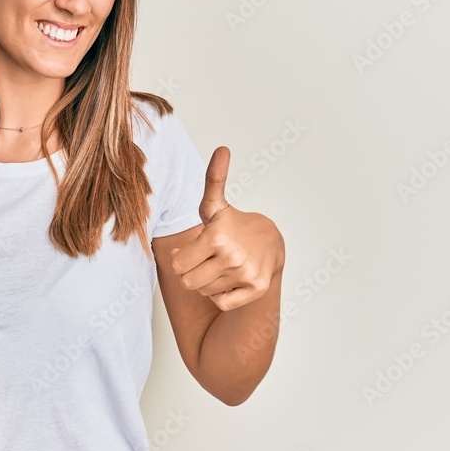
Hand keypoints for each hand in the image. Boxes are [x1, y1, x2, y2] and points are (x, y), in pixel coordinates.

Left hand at [169, 146, 284, 310]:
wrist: (271, 243)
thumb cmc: (233, 225)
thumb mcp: (216, 205)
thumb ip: (212, 180)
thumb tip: (222, 148)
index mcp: (217, 236)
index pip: (178, 265)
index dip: (181, 258)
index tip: (193, 249)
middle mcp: (233, 257)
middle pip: (188, 282)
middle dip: (191, 272)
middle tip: (205, 259)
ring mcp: (246, 275)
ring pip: (204, 292)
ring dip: (207, 282)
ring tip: (219, 266)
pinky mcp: (255, 290)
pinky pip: (221, 302)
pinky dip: (221, 295)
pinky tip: (229, 279)